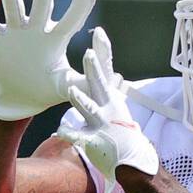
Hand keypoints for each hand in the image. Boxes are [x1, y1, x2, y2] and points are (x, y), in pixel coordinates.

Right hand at [0, 0, 94, 120]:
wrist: (15, 99)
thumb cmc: (44, 89)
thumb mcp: (65, 86)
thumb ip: (83, 83)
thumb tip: (113, 83)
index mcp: (56, 40)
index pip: (70, 22)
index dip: (78, 9)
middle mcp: (36, 30)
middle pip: (42, 4)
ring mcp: (15, 32)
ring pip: (13, 6)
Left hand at [56, 28, 158, 192]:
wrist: (132, 161)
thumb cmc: (121, 132)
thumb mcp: (115, 107)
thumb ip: (104, 87)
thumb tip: (102, 64)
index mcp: (112, 98)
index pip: (108, 70)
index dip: (103, 51)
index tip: (99, 32)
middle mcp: (109, 108)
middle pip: (100, 85)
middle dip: (94, 69)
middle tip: (88, 53)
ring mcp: (102, 125)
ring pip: (90, 110)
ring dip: (82, 100)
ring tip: (72, 90)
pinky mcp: (94, 142)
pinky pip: (79, 137)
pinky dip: (70, 134)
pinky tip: (60, 131)